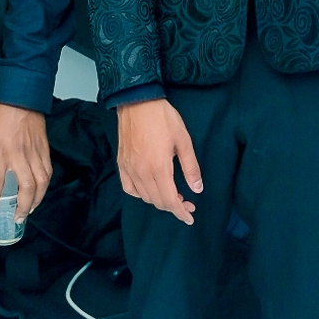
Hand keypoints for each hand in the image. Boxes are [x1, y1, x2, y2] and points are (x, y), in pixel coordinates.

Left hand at [0, 105, 50, 224]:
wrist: (21, 99)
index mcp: (0, 152)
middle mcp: (19, 156)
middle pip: (25, 188)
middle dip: (23, 207)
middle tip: (17, 218)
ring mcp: (34, 154)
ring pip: (41, 183)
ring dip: (36, 200)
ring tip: (29, 210)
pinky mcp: (45, 151)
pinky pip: (47, 173)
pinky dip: (44, 186)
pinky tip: (39, 193)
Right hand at [116, 98, 202, 223]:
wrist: (137, 101)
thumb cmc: (163, 118)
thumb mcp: (184, 141)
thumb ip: (191, 167)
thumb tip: (197, 189)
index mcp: (159, 168)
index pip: (170, 201)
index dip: (181, 212)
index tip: (189, 217)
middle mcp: (142, 173)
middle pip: (157, 201)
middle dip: (173, 207)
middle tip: (187, 202)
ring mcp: (129, 169)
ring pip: (144, 197)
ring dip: (159, 200)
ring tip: (172, 194)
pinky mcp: (122, 164)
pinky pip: (129, 188)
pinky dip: (140, 194)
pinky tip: (149, 189)